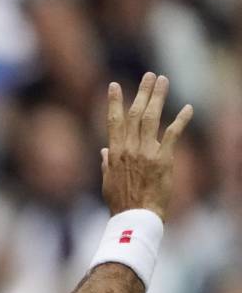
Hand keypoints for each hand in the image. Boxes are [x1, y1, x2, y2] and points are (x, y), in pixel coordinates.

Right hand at [101, 72, 192, 219]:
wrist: (136, 215)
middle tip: (149, 76)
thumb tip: (104, 152)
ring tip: (163, 81)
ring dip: (158, 97)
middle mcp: (130, 148)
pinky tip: (188, 108)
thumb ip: (107, 163)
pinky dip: (181, 120)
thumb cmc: (121, 201)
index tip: (114, 86)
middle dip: (142, 92)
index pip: (114, 121)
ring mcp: (146, 152)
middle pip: (136, 113)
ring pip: (152, 118)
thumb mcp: (107, 181)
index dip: (114, 101)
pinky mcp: (163, 159)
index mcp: (115, 152)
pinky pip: (173, 134)